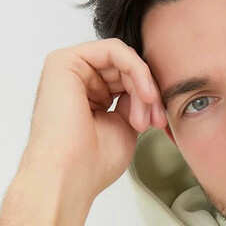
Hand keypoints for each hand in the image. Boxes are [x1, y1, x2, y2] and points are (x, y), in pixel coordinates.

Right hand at [19, 37, 167, 206]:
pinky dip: (137, 70)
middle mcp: (77, 81)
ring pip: (123, 60)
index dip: (149, 99)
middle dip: (149, 95)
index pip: (126, 81)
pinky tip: (145, 94)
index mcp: (88, 96)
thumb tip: (145, 88)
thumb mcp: (124, 126)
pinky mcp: (65, 60)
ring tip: (146, 118)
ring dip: (144, 87)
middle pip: (126, 70)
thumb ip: (133, 102)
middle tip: (157, 120)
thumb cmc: (92, 162)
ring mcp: (70, 69)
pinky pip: (114, 50)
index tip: (160, 123)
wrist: (70, 175)